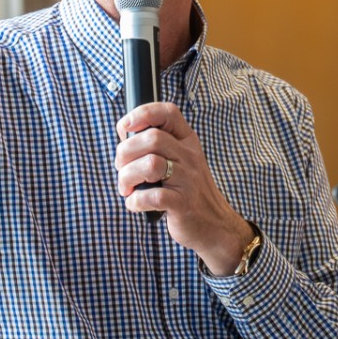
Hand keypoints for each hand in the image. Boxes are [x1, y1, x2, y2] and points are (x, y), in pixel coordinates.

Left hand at [115, 102, 254, 274]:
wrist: (216, 225)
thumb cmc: (190, 192)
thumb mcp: (182, 162)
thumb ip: (159, 148)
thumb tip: (124, 138)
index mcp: (187, 142)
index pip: (168, 113)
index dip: (142, 113)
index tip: (125, 127)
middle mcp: (189, 157)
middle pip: (152, 138)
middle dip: (125, 152)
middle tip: (121, 168)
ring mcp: (188, 180)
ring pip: (150, 164)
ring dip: (127, 176)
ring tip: (127, 187)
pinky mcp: (182, 204)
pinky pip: (152, 196)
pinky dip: (135, 201)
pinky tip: (135, 204)